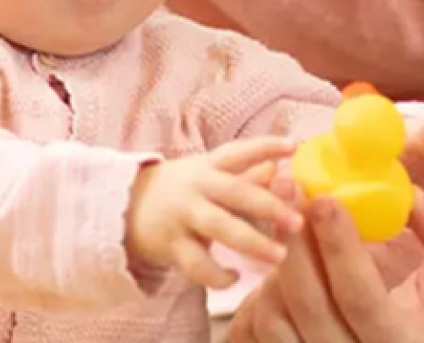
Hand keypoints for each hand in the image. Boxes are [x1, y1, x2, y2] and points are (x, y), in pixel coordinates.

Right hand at [126, 136, 303, 289]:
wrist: (125, 207)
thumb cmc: (183, 190)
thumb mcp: (209, 175)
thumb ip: (245, 173)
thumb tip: (280, 167)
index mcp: (209, 166)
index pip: (238, 152)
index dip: (265, 147)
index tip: (293, 146)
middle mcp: (197, 187)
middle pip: (235, 192)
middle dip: (269, 206)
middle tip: (298, 221)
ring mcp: (183, 216)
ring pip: (220, 228)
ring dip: (252, 243)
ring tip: (280, 256)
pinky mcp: (171, 245)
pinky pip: (197, 264)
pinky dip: (217, 275)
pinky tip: (235, 278)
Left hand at [225, 193, 423, 342]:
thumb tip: (413, 195)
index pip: (361, 297)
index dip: (341, 247)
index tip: (325, 198)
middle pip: (310, 304)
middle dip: (295, 241)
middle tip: (287, 186)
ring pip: (278, 314)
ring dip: (280, 259)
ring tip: (289, 215)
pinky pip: (264, 324)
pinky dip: (266, 285)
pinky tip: (286, 253)